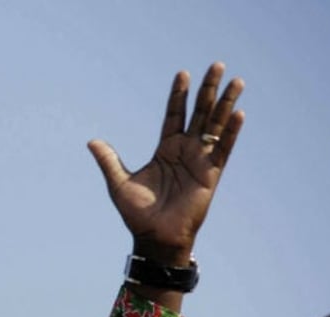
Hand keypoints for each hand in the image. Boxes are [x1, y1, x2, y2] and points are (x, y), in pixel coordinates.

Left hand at [89, 63, 243, 264]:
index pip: (174, 115)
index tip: (182, 74)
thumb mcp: (119, 183)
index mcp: (165, 150)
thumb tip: (91, 141)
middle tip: (217, 65)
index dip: (178, 96)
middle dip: (207, 90)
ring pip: (215, 125)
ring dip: (225, 103)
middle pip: (199, 113)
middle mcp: (185, 151)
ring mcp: (200, 161)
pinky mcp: (211, 174)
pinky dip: (231, 132)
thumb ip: (109, 160)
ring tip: (236, 80)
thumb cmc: (138, 214)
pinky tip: (237, 113)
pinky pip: (223, 149)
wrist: (155, 237)